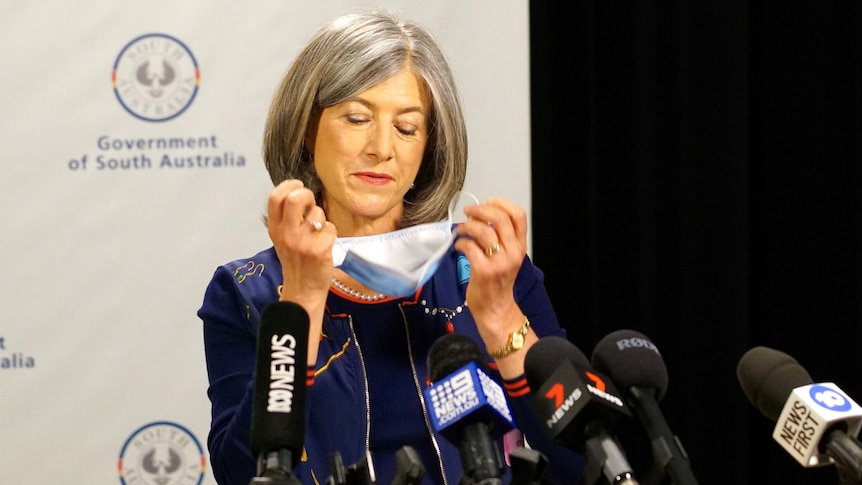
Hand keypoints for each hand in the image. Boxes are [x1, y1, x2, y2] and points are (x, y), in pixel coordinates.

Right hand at [267, 180, 334, 304]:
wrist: (302, 290)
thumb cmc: (295, 261)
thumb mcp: (283, 238)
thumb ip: (288, 218)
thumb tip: (301, 194)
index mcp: (275, 229)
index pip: (275, 197)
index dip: (288, 185)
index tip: (298, 186)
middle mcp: (286, 234)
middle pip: (295, 198)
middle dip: (307, 194)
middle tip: (311, 204)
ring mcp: (303, 242)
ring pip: (317, 213)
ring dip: (321, 219)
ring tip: (318, 232)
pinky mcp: (319, 250)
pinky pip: (330, 228)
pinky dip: (331, 233)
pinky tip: (325, 244)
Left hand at [454, 197, 527, 347]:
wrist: (496, 309)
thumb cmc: (498, 283)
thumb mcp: (507, 257)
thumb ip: (501, 238)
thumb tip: (482, 215)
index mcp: (519, 247)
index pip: (518, 216)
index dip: (502, 203)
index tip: (488, 202)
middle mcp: (512, 252)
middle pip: (500, 218)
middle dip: (480, 210)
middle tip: (468, 212)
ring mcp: (499, 262)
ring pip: (483, 230)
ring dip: (467, 226)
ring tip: (461, 231)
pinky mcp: (484, 271)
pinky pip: (470, 247)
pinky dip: (460, 243)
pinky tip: (458, 246)